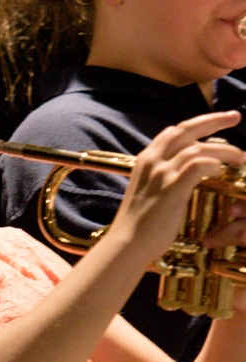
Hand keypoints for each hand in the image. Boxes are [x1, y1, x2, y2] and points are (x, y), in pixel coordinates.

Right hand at [111, 112, 245, 264]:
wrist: (126, 244)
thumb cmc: (138, 226)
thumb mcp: (147, 193)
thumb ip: (162, 179)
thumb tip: (184, 177)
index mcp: (146, 160)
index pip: (173, 132)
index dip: (196, 125)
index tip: (214, 124)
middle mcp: (153, 160)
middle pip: (187, 129)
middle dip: (214, 120)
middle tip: (235, 117)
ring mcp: (162, 173)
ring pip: (198, 147)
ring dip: (224, 150)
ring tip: (240, 158)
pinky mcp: (172, 188)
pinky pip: (199, 165)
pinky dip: (213, 164)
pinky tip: (220, 171)